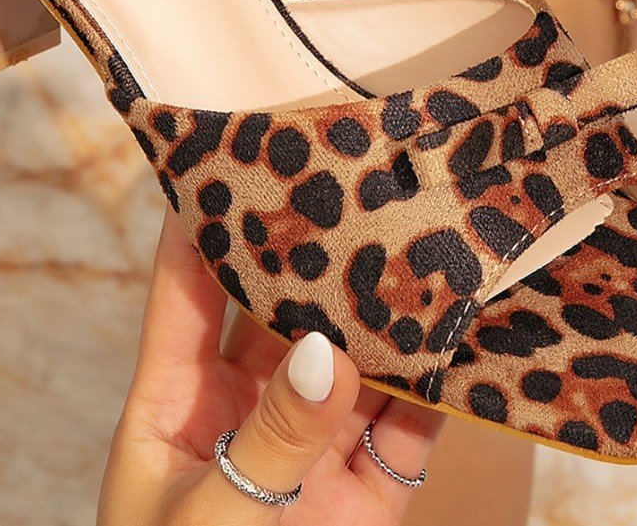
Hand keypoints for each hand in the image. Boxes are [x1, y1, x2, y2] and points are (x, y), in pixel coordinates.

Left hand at [97, 208, 443, 524]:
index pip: (184, 292)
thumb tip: (330, 353)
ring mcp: (309, 455)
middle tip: (349, 183)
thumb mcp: (209, 519)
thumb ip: (272, 439)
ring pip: (354, 366)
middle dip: (314, 256)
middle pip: (281, 315)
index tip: (223, 147)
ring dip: (384, 319)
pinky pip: (407, 432)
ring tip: (419, 248)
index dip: (198, 222)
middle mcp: (246, 415)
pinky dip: (435, 391)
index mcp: (176, 407)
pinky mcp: (366, 501)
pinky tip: (460, 342)